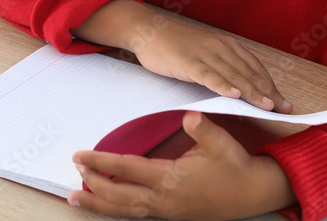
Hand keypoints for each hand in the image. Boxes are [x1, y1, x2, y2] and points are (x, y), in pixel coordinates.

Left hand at [68, 111, 295, 219]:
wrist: (252, 194)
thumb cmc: (235, 167)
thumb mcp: (222, 144)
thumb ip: (203, 130)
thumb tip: (190, 115)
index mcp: (171, 178)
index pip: (127, 169)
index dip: (102, 162)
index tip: (82, 155)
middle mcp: (163, 199)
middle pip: (117, 196)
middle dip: (93, 184)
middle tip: (75, 171)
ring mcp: (166, 211)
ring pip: (124, 211)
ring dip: (98, 204)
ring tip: (75, 198)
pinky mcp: (170, 215)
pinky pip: (136, 215)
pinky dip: (116, 210)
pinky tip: (107, 206)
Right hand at [132, 18, 292, 112]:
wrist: (150, 31)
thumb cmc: (178, 47)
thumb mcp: (206, 54)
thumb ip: (222, 69)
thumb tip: (240, 91)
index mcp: (228, 46)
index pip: (255, 68)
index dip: (271, 86)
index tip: (284, 103)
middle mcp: (221, 48)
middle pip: (249, 73)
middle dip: (268, 92)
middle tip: (284, 109)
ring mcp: (205, 54)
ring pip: (233, 75)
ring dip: (251, 92)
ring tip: (267, 106)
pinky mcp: (189, 62)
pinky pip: (208, 75)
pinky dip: (222, 85)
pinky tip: (233, 95)